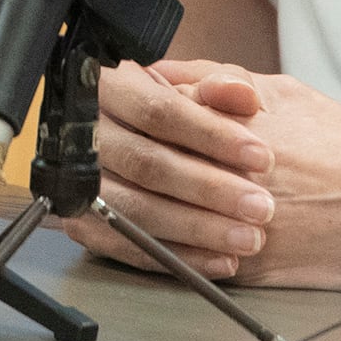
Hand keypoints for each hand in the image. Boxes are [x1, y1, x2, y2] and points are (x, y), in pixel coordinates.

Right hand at [61, 60, 272, 281]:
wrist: (129, 136)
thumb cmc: (168, 106)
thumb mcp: (193, 80)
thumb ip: (220, 82)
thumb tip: (240, 95)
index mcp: (108, 85)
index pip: (159, 111)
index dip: (212, 135)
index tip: (261, 157)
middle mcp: (85, 134)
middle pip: (148, 164)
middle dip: (211, 189)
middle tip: (261, 207)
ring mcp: (79, 181)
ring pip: (136, 210)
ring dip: (198, 229)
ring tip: (247, 238)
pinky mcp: (82, 221)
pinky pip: (128, 246)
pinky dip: (177, 257)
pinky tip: (218, 260)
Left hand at [67, 58, 340, 290]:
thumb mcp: (286, 93)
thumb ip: (219, 81)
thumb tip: (163, 72)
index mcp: (237, 122)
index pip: (156, 108)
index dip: (118, 104)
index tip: (92, 102)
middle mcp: (231, 170)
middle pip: (143, 158)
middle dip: (101, 150)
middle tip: (69, 145)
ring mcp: (235, 221)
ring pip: (150, 210)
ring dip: (105, 199)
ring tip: (73, 192)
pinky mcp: (247, 267)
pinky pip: (175, 258)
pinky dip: (133, 246)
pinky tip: (106, 234)